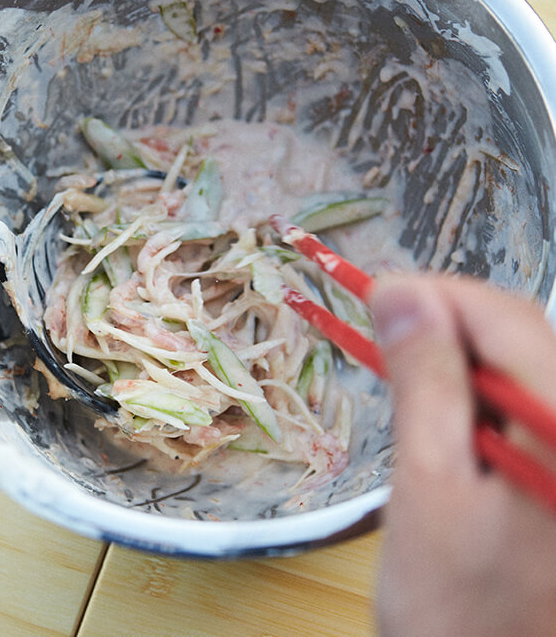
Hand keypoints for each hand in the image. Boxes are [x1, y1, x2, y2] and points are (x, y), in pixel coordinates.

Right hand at [370, 275, 555, 635]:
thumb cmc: (459, 609)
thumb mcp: (429, 485)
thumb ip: (426, 382)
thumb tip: (403, 294)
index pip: (510, 321)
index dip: (438, 294)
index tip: (373, 294)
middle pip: (525, 341)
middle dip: (448, 325)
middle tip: (376, 333)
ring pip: (524, 373)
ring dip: (460, 363)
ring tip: (401, 379)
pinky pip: (526, 412)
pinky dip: (478, 403)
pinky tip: (443, 422)